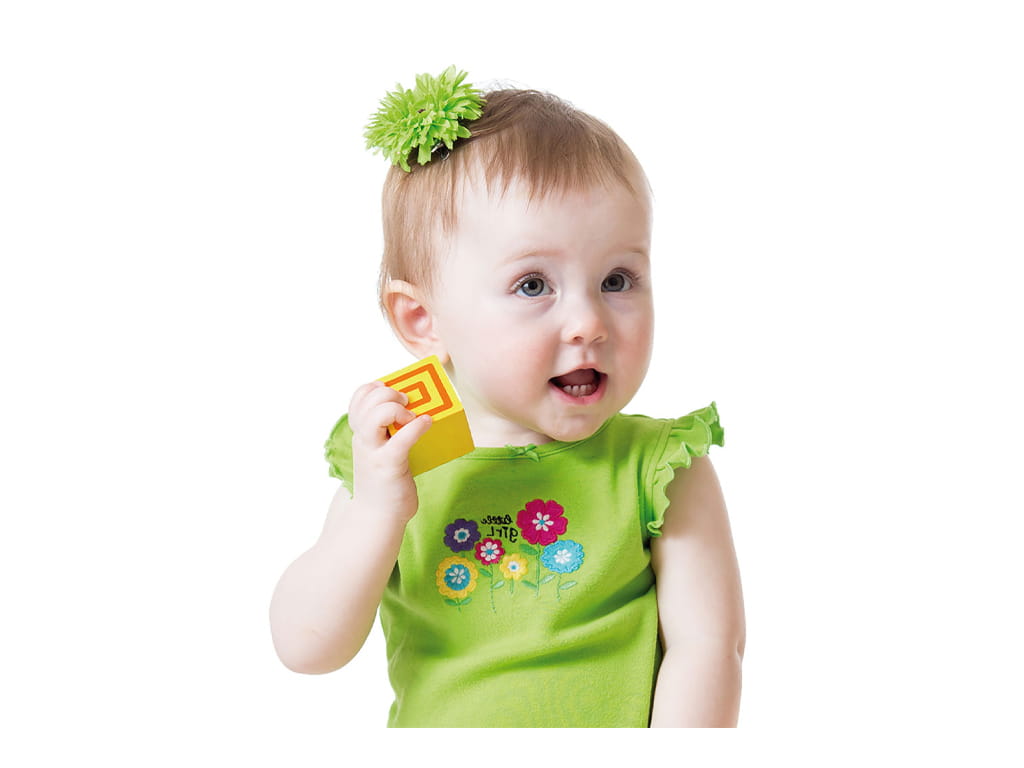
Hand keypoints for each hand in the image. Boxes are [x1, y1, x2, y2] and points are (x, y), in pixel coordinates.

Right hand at [346, 380, 432, 522]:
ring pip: (377, 414)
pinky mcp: (389, 466)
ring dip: (397, 407)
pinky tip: (426, 424)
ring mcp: (374, 452)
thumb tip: (420, 409)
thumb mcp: (381, 450)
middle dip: (390, 393)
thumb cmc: (384, 482)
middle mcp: (363, 439)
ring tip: (412, 415)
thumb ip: (389, 432)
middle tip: (407, 403)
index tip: (394, 392)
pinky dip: (417, 426)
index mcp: (361, 433)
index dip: (376, 387)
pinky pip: (401, 439)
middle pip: (367, 399)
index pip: (359, 397)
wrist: (376, 517)